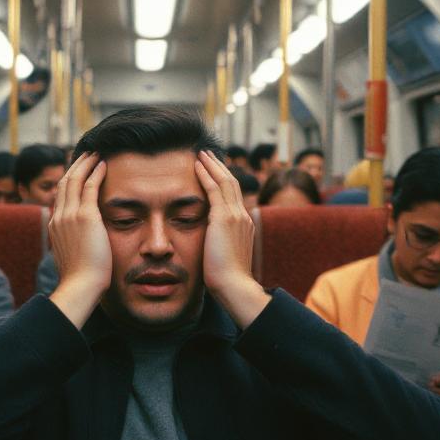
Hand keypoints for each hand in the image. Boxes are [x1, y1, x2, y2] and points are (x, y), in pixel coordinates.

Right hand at [48, 152, 110, 328]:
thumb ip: (75, 245)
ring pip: (74, 179)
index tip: (78, 170)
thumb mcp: (73, 258)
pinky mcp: (85, 216)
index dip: (69, 180)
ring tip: (95, 153)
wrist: (80, 285)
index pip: (60, 196)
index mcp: (54, 226)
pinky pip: (89, 186)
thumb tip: (83, 245)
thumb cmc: (81, 279)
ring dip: (85, 163)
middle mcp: (58, 217)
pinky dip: (96, 172)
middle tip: (86, 154)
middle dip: (75, 165)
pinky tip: (104, 163)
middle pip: (64, 182)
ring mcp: (70, 215)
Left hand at [194, 150, 269, 327]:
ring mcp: (235, 216)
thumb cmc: (226, 280)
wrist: (234, 286)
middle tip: (208, 154)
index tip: (215, 172)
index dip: (224, 182)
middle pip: (232, 183)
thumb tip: (209, 247)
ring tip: (202, 153)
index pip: (234, 197)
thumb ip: (218, 246)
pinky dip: (205, 174)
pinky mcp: (223, 218)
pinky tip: (196, 164)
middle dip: (219, 167)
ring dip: (212, 165)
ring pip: (225, 181)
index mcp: (244, 226)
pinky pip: (214, 189)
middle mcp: (243, 217)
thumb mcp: (223, 258)